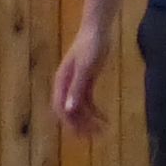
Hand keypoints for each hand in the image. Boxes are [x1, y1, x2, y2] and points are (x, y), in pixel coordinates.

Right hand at [51, 22, 109, 136]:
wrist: (98, 29)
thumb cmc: (91, 45)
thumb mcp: (86, 67)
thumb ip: (77, 88)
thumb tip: (68, 109)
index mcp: (62, 82)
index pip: (60, 109)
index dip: (69, 123)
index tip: (82, 135)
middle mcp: (66, 85)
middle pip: (69, 111)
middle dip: (80, 126)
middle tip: (95, 136)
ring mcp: (76, 84)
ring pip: (79, 109)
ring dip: (88, 121)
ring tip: (102, 130)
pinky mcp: (86, 81)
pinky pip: (88, 102)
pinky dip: (94, 112)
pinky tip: (104, 118)